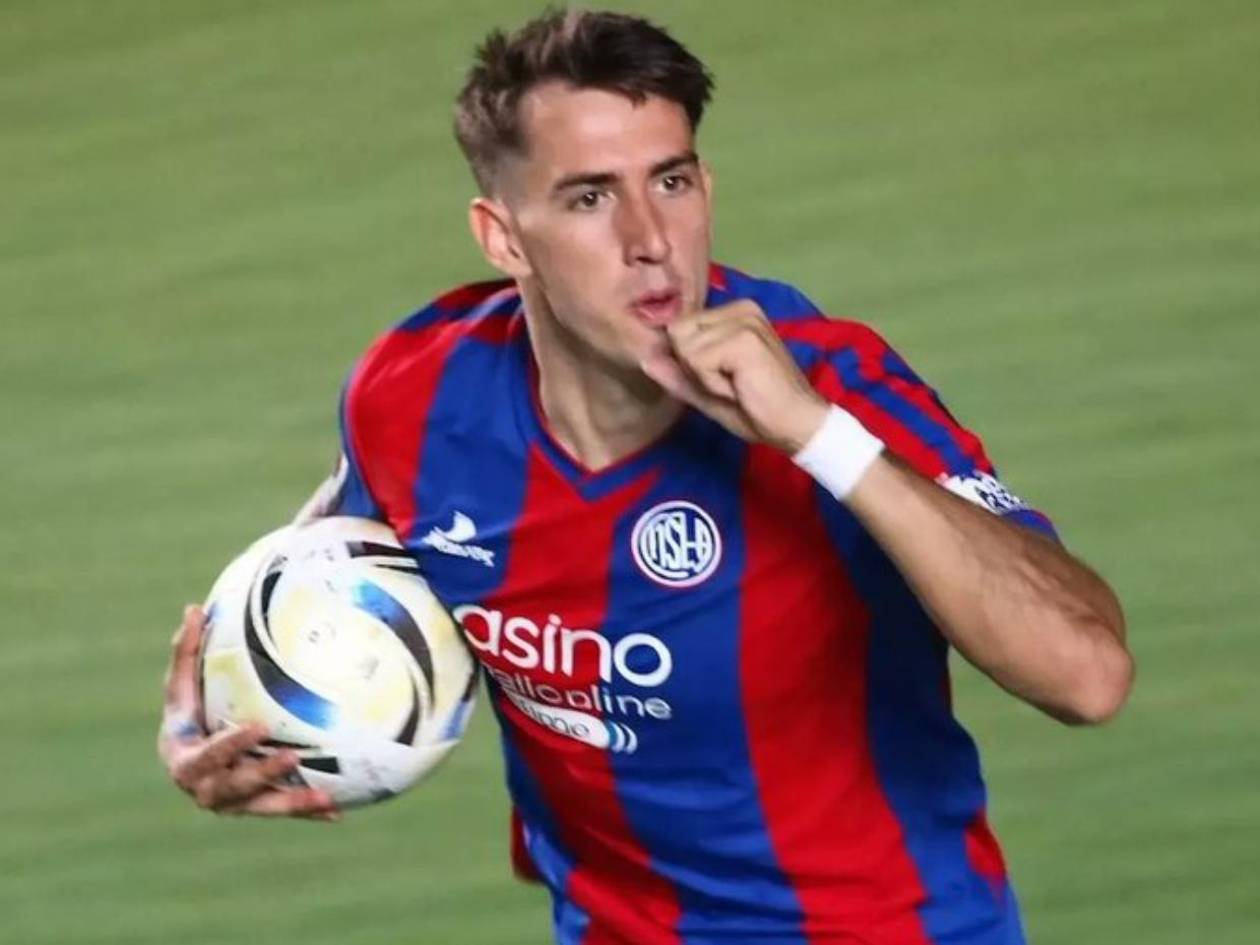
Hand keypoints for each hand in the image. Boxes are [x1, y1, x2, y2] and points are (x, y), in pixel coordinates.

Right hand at [157, 605, 340, 819]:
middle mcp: (205, 788)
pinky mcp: (253, 808)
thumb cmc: (187, 711)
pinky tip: (337, 811)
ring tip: (323, 796)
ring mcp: (230, 804)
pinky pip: (281, 811)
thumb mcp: (180, 685)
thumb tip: (193, 609)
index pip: (205, 756)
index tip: (258, 727)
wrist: (189, 754)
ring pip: (261, 807)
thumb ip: (185, 652)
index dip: (229, 746)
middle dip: (261, 774)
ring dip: (290, 802)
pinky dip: (306, 812)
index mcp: (184, 758)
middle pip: (232, 788)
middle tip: (293, 756)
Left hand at [640, 300, 828, 453]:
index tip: (724, 379)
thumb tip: (646, 359)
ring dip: (704, 377)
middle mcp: (740, 308)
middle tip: (730, 383)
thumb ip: (678, 374)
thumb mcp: (707, 392)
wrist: (797, 425)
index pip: (679, 328)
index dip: (690, 363)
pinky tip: (740, 387)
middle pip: (677, 332)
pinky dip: (712, 383)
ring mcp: (744, 319)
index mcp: (734, 314)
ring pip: (685, 346)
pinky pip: (697, 360)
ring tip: (737, 385)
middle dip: (694, 368)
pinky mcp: (744, 337)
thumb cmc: (757, 410)